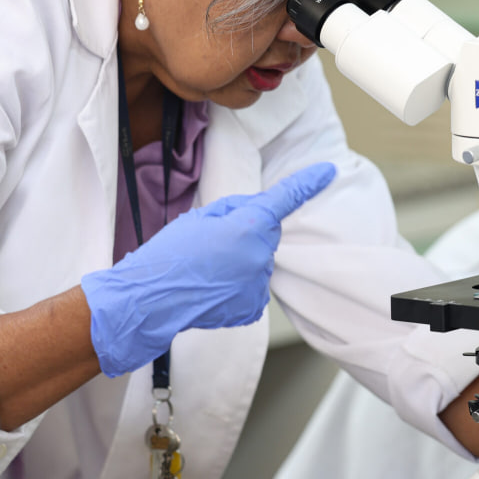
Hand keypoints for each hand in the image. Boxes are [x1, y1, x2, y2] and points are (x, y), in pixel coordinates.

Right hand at [80, 162, 335, 376]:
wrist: (149, 301)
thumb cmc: (170, 254)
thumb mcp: (200, 217)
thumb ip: (237, 210)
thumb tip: (258, 211)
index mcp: (248, 226)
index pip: (285, 199)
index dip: (308, 183)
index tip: (329, 171)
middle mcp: (260, 255)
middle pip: (266, 234)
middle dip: (247, 232)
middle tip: (212, 243)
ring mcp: (258, 284)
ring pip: (258, 261)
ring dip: (240, 260)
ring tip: (206, 269)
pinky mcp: (253, 306)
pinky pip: (252, 285)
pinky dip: (236, 285)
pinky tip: (212, 288)